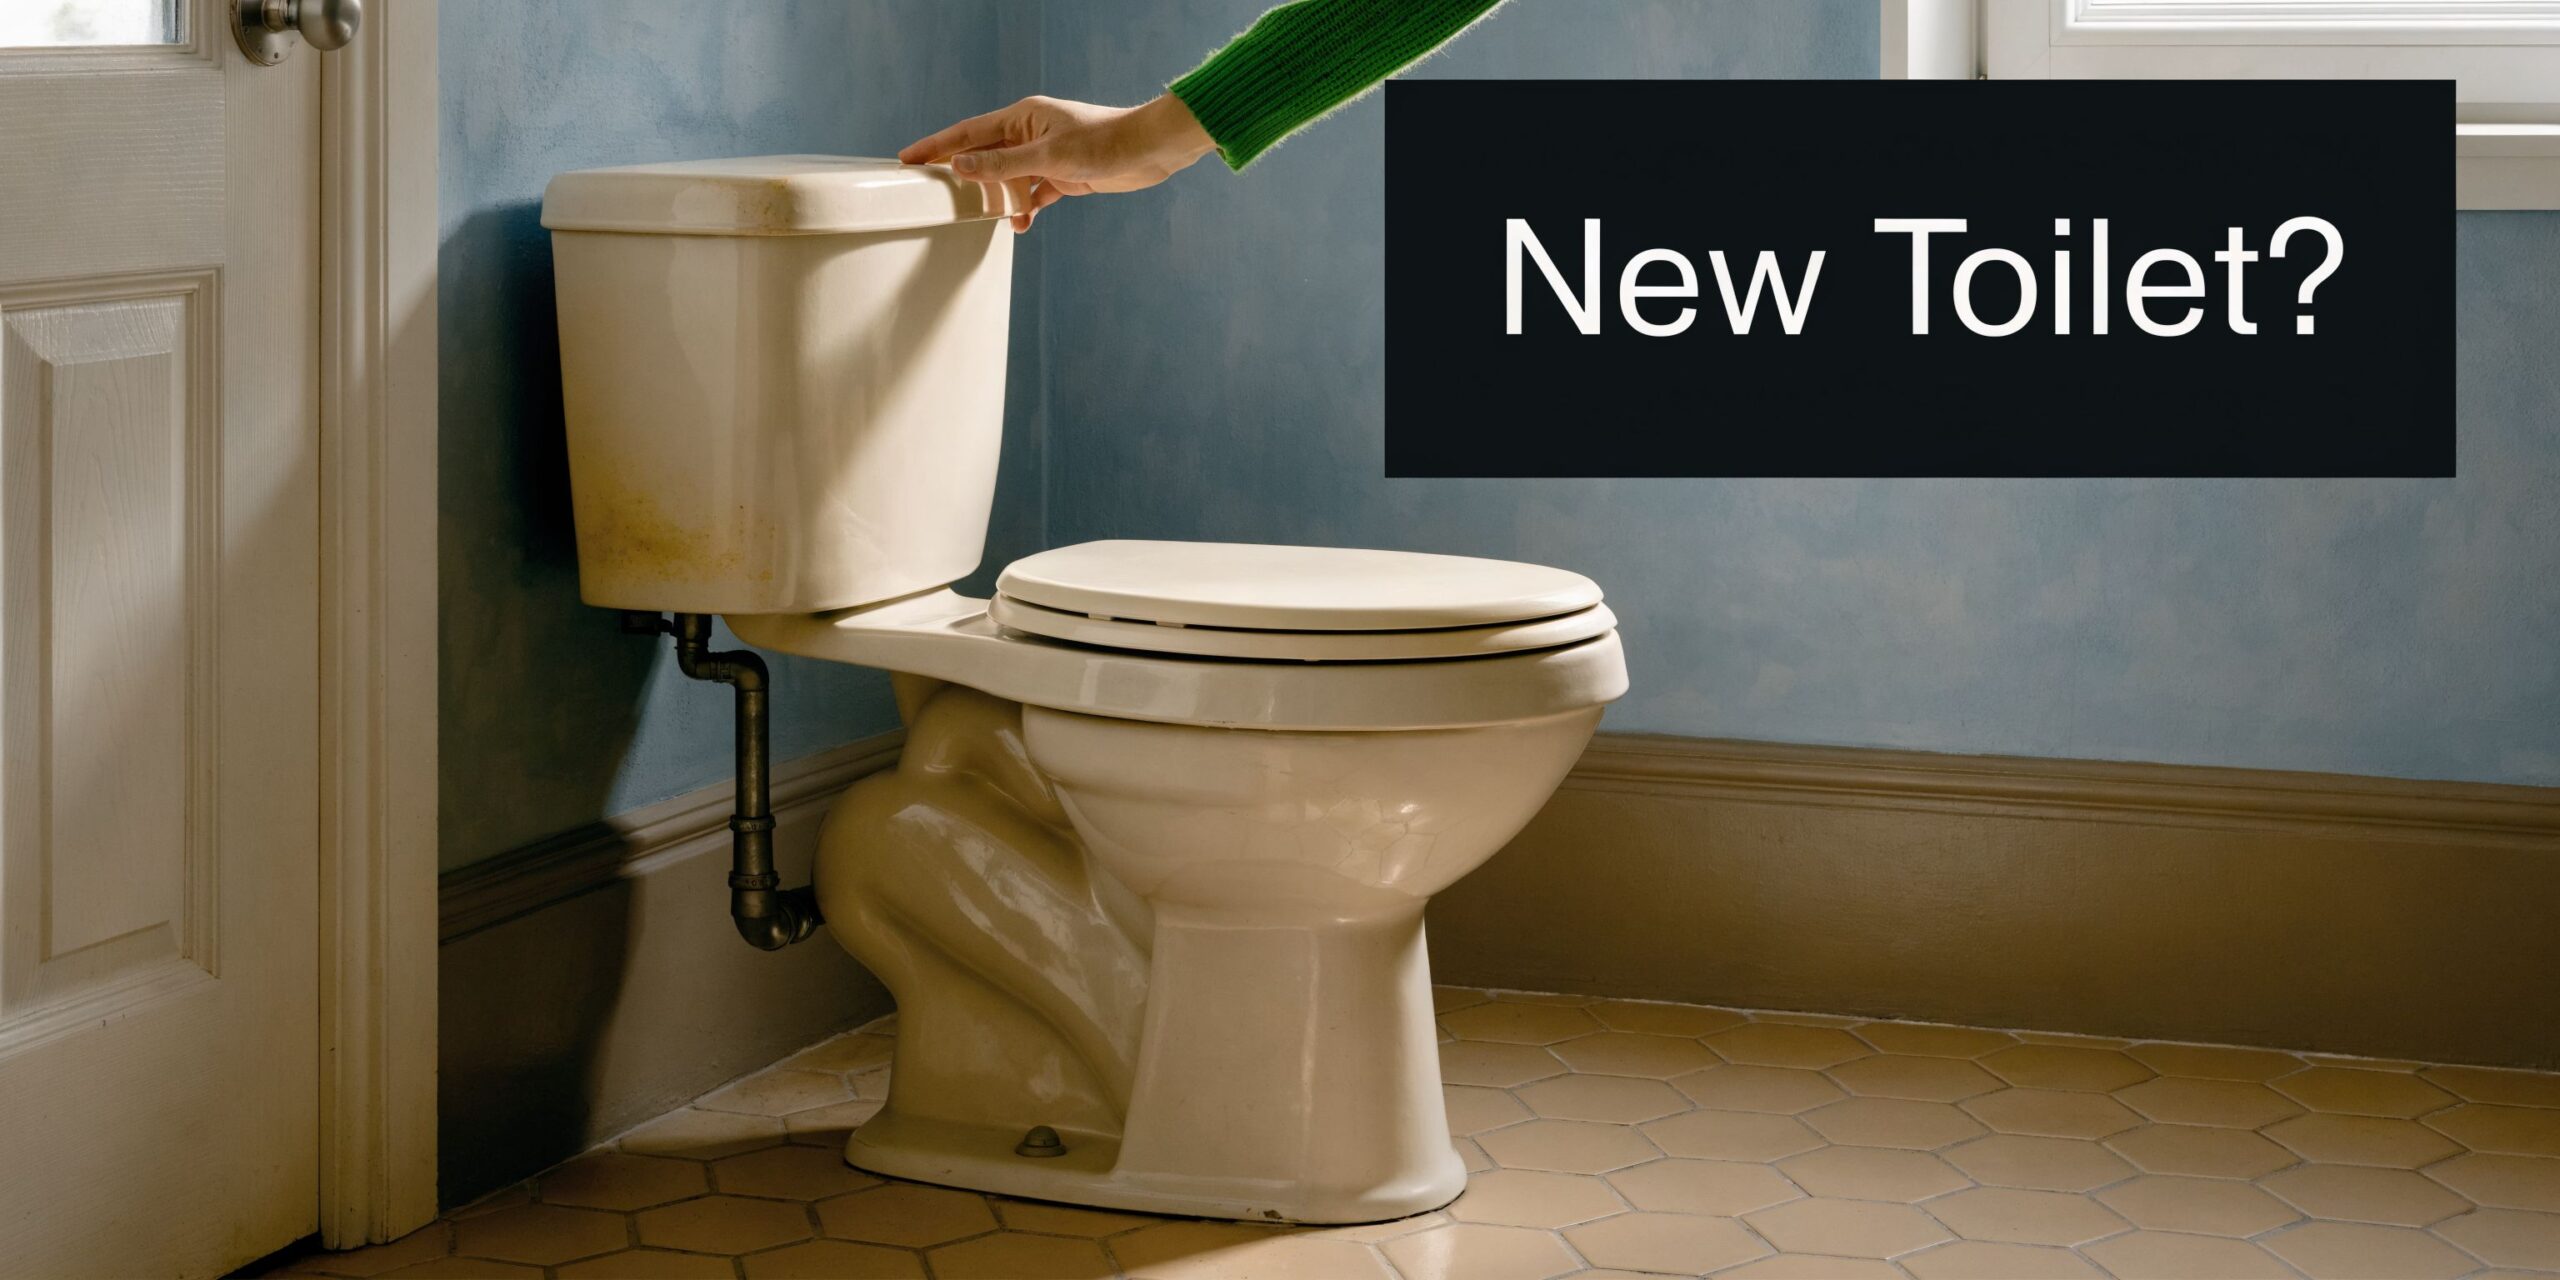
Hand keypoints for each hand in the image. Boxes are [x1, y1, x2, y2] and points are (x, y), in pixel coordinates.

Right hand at [899, 94, 1216, 232]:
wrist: (1149, 151)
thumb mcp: (1048, 157)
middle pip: (984, 155)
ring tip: (983, 218)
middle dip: (961, 175)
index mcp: (1022, 117)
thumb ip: (1002, 165)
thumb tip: (960, 167)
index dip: (936, 147)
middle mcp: (1030, 132)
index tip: (907, 159)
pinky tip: (1020, 225)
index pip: (968, 133)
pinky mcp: (1062, 175)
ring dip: (997, 198)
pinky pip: (1032, 193)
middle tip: (932, 193)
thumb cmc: (1104, 143)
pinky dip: (1024, 208)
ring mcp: (1046, 154)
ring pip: (1007, 178)